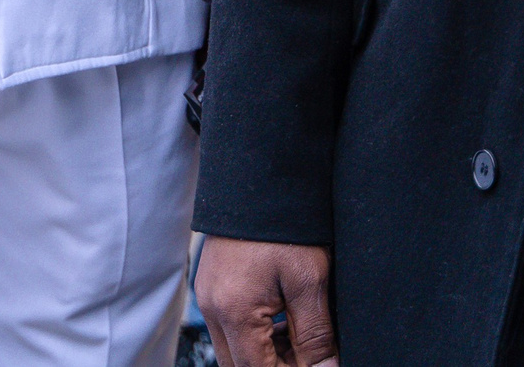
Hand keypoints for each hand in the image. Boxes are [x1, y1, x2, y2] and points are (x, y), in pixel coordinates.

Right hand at [197, 238, 338, 366]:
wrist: (260, 175)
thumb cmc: (286, 224)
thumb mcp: (310, 282)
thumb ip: (316, 336)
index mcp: (234, 311)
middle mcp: (212, 307)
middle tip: (312, 360)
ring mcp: (208, 296)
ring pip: (233, 350)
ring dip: (265, 357)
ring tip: (304, 345)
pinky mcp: (212, 285)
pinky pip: (230, 328)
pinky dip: (256, 338)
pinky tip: (286, 328)